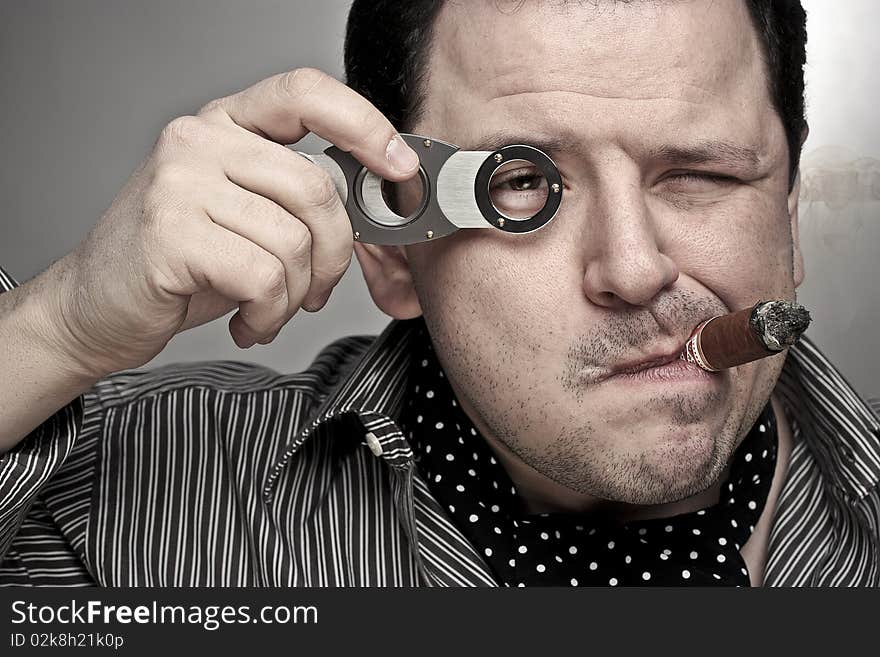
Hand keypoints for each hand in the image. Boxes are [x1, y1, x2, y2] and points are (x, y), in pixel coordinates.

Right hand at [43, 68, 419, 377]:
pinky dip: (270, 314)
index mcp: (227, 124)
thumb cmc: (182, 263)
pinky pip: (265, 278)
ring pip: (294, 241)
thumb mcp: (245, 215)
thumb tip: (376, 207)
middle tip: (317, 290)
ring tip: (269, 309)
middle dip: (334, 256)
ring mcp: (180, 181)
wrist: (96, 305)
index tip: (398, 166)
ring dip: (297, 295)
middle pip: (317, 189)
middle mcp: (200, 139)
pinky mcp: (170, 231)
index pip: (306, 92)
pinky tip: (247, 321)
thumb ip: (298, 198)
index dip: (364, 125)